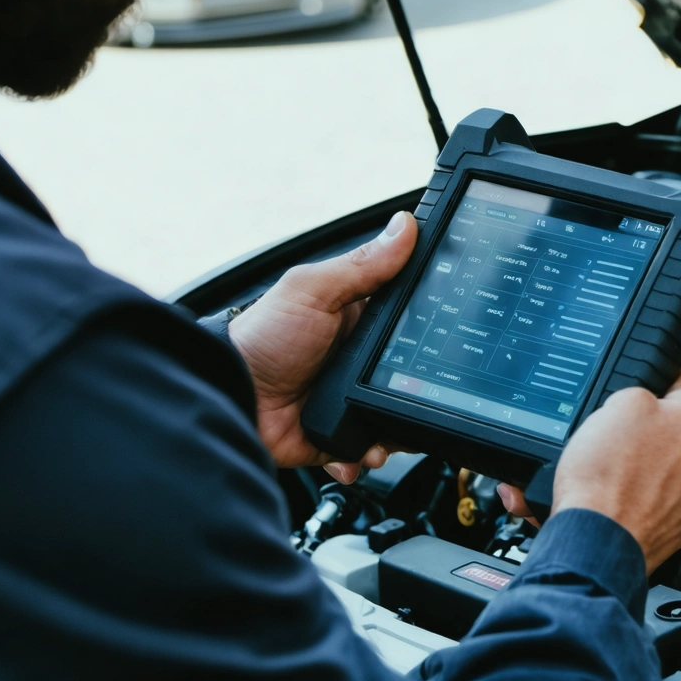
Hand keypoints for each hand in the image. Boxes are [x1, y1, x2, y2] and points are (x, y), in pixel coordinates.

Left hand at [229, 211, 417, 479]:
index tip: (449, 334)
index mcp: (359, 320)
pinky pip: (370, 450)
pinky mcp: (340, 436)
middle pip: (412, 375)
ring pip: (398, 416)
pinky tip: (362, 451)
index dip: (431, 327)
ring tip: (389, 431)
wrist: (231, 397)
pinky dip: (369, 454)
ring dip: (399, 428)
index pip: (410, 320)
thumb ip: (362, 265)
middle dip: (421, 389)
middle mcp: (359, 361)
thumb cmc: (261, 338)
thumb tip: (405, 226)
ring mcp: (351, 399)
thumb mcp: (312, 291)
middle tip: (420, 392)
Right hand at [499, 359, 680, 574]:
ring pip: (670, 465)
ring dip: (644, 462)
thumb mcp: (618, 404)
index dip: (676, 367)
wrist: (596, 543)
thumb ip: (643, 392)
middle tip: (618, 429)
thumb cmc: (607, 479)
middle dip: (651, 425)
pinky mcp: (678, 527)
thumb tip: (648, 399)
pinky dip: (638, 494)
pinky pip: (659, 498)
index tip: (664, 370)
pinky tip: (611, 494)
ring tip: (608, 468)